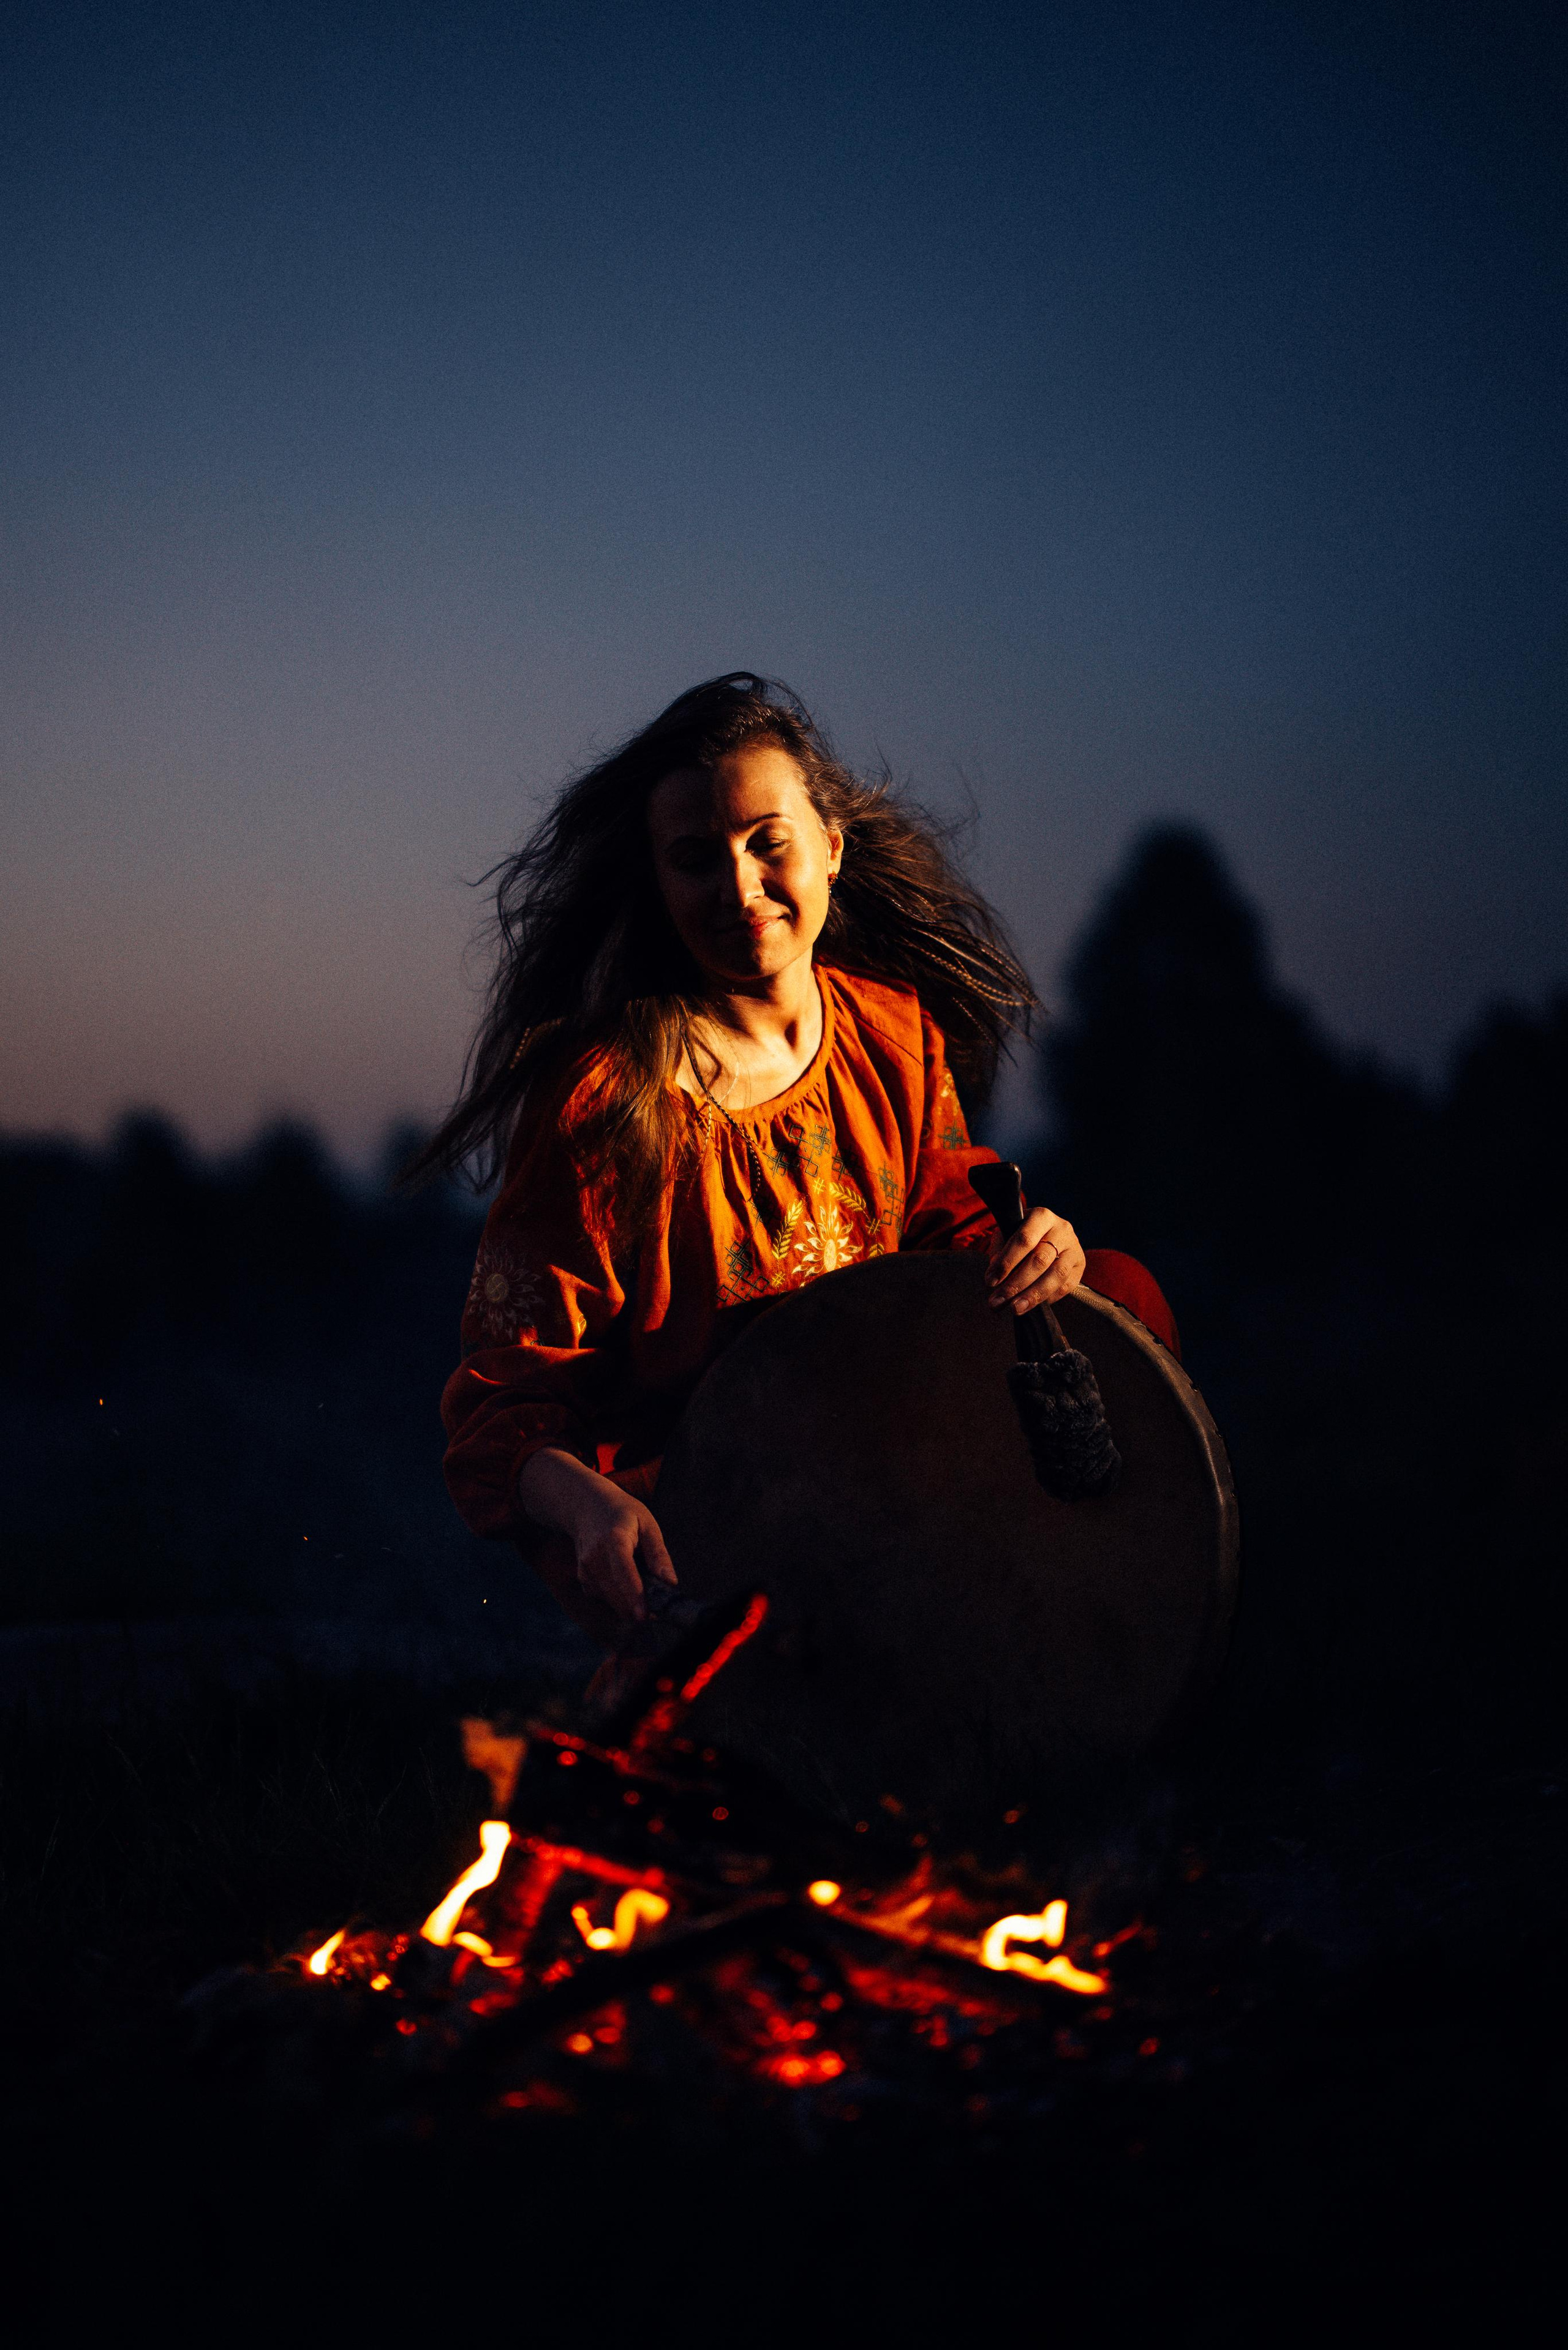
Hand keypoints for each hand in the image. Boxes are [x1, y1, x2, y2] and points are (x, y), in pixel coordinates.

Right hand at [515, 1449, 676, 1626]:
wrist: (585, 1506)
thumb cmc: (621, 1513)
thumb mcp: (647, 1524)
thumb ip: (658, 1555)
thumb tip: (670, 1583)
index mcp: (614, 1541)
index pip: (624, 1573)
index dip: (634, 1596)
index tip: (644, 1616)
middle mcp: (594, 1558)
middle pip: (617, 1595)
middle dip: (640, 1607)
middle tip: (659, 1603)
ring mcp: (585, 1571)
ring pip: (613, 1602)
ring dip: (630, 1603)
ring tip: (641, 1579)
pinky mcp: (584, 1580)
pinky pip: (606, 1600)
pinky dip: (620, 1598)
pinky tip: (624, 1578)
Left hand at [987, 1203, 1085, 1313]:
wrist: (1048, 1234)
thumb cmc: (1022, 1234)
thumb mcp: (1007, 1233)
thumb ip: (999, 1250)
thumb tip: (995, 1273)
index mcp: (1042, 1216)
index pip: (1024, 1239)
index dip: (1006, 1262)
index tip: (990, 1281)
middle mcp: (1062, 1230)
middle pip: (1040, 1260)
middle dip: (1017, 1284)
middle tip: (998, 1301)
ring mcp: (1074, 1248)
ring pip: (1056, 1275)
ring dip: (1033, 1296)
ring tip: (1015, 1308)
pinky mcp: (1080, 1265)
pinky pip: (1066, 1286)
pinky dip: (1048, 1298)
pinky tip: (1032, 1305)